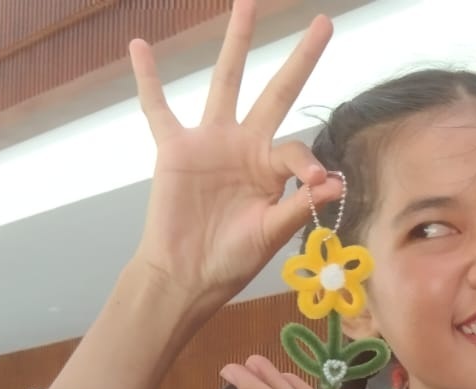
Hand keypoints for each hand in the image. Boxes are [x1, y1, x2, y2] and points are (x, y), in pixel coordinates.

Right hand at [126, 3, 341, 308]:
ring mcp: (210, 141)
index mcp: (273, 169)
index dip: (311, 164)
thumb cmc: (230, 259)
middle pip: (276, 91)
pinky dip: (148, 79)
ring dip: (236, 43)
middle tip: (324, 22)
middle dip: (300, 58)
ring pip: (226, 82)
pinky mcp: (174, 148)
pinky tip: (140, 47)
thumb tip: (335, 183)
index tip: (318, 183)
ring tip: (246, 5)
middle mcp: (245, 146)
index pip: (298, 149)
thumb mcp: (271, 233)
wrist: (184, 275)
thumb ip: (298, 205)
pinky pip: (157, 108)